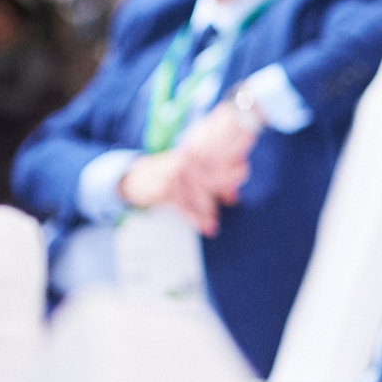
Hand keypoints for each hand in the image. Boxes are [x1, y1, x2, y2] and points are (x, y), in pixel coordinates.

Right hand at [118, 107, 255, 235]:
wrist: (136, 179)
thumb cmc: (170, 176)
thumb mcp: (191, 176)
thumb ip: (213, 183)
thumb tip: (233, 199)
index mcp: (194, 154)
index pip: (217, 157)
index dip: (231, 164)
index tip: (244, 169)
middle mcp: (185, 162)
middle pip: (210, 176)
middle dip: (223, 189)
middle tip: (233, 201)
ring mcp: (175, 175)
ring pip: (199, 194)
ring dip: (208, 210)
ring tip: (215, 223)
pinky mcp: (165, 189)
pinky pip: (185, 206)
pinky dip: (196, 219)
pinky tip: (207, 227)